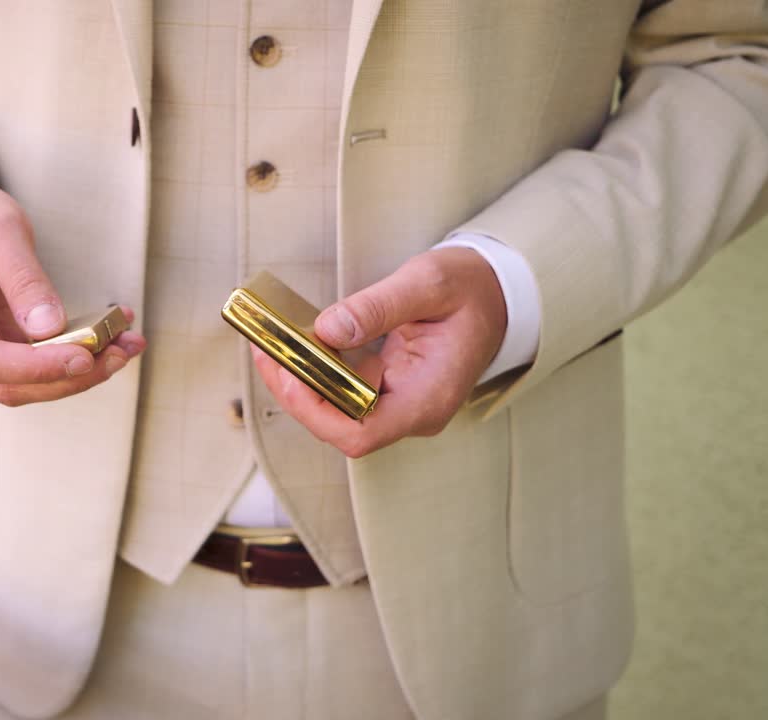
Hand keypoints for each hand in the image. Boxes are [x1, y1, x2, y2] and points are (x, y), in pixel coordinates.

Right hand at [0, 180, 144, 405]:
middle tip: (121, 351)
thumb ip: (22, 276)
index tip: (85, 356)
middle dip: (70, 376)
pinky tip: (109, 340)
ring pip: (22, 386)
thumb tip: (50, 327)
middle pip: (7, 384)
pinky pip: (29, 370)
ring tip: (125, 346)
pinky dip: (70, 360)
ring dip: (77, 375)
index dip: (37, 367)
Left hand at [252, 248, 505, 457]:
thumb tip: (327, 330)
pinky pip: (345, 392)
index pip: (360, 433)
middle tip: (267, 349)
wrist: (501, 293)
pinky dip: (318, 371)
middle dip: (297, 392)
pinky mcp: (390, 390)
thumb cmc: (472, 289)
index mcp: (429, 397)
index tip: (288, 371)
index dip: (315, 410)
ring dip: (301, 381)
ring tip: (272, 344)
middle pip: (341, 426)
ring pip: (338, 411)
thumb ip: (378, 307)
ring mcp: (402, 404)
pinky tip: (298, 344)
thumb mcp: (429, 283)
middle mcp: (414, 412)